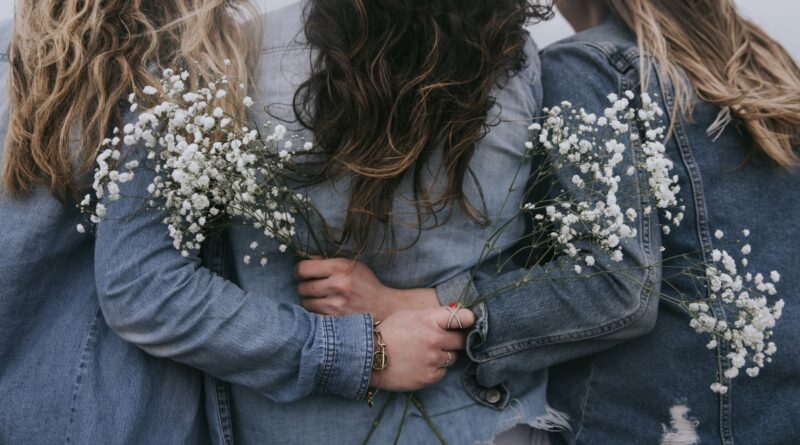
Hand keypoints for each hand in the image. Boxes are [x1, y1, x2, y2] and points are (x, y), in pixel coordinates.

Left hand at [296, 258, 439, 320]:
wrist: (384, 308)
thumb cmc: (366, 285)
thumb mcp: (353, 266)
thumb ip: (329, 262)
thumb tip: (305, 259)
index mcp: (341, 267)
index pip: (303, 268)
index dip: (300, 271)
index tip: (304, 274)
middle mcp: (338, 285)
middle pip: (302, 287)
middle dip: (306, 287)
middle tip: (314, 288)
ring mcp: (336, 305)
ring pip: (306, 303)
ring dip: (311, 301)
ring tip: (323, 299)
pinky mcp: (336, 320)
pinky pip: (314, 316)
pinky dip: (317, 313)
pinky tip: (327, 310)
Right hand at [372, 306, 475, 391]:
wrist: (368, 357)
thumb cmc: (389, 332)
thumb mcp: (409, 315)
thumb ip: (433, 315)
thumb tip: (456, 311)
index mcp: (430, 320)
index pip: (463, 318)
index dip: (468, 320)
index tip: (468, 322)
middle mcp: (434, 339)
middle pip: (461, 340)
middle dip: (454, 340)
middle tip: (441, 340)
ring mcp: (433, 359)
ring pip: (452, 357)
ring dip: (443, 355)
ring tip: (425, 353)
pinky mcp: (429, 377)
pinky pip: (442, 372)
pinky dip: (435, 369)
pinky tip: (420, 364)